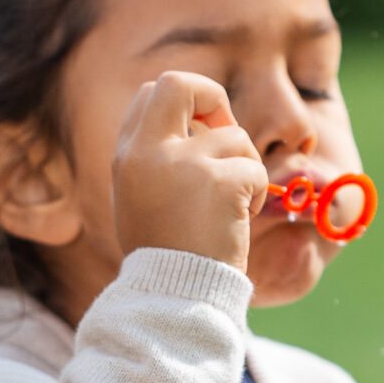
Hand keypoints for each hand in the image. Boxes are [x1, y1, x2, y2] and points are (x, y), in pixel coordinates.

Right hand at [110, 70, 267, 268]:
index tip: (201, 130)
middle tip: (227, 128)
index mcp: (126, 156)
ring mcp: (184, 164)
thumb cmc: (164, 257)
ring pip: (234, 136)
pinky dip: (257, 194)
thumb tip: (200, 123)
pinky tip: (240, 220)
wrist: (174, 299)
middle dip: (213, 97)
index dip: (184, 104)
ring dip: (244, 167)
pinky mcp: (220, 182)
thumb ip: (158, 160)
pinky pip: (254, 168)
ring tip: (232, 207)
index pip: (152, 94)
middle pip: (179, 83)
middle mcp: (148, 152)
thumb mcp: (141, 200)